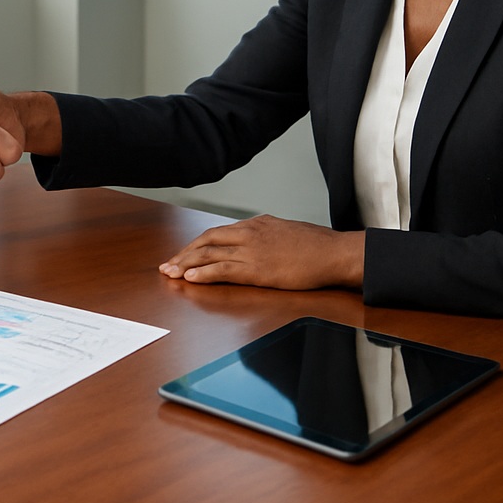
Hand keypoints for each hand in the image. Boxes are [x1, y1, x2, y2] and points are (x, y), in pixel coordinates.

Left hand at [159, 216, 364, 289]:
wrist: (334, 253)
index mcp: (256, 224)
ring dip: (186, 264)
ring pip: (209, 254)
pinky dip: (203, 273)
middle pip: (206, 240)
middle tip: (167, 265)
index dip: (196, 244)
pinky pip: (223, 269)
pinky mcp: (257, 268)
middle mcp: (249, 233)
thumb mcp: (287, 233)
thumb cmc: (317, 247)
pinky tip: (190, 279)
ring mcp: (252, 250)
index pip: (217, 232)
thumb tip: (258, 243)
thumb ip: (267, 236)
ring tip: (170, 273)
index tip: (183, 254)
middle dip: (184, 253)